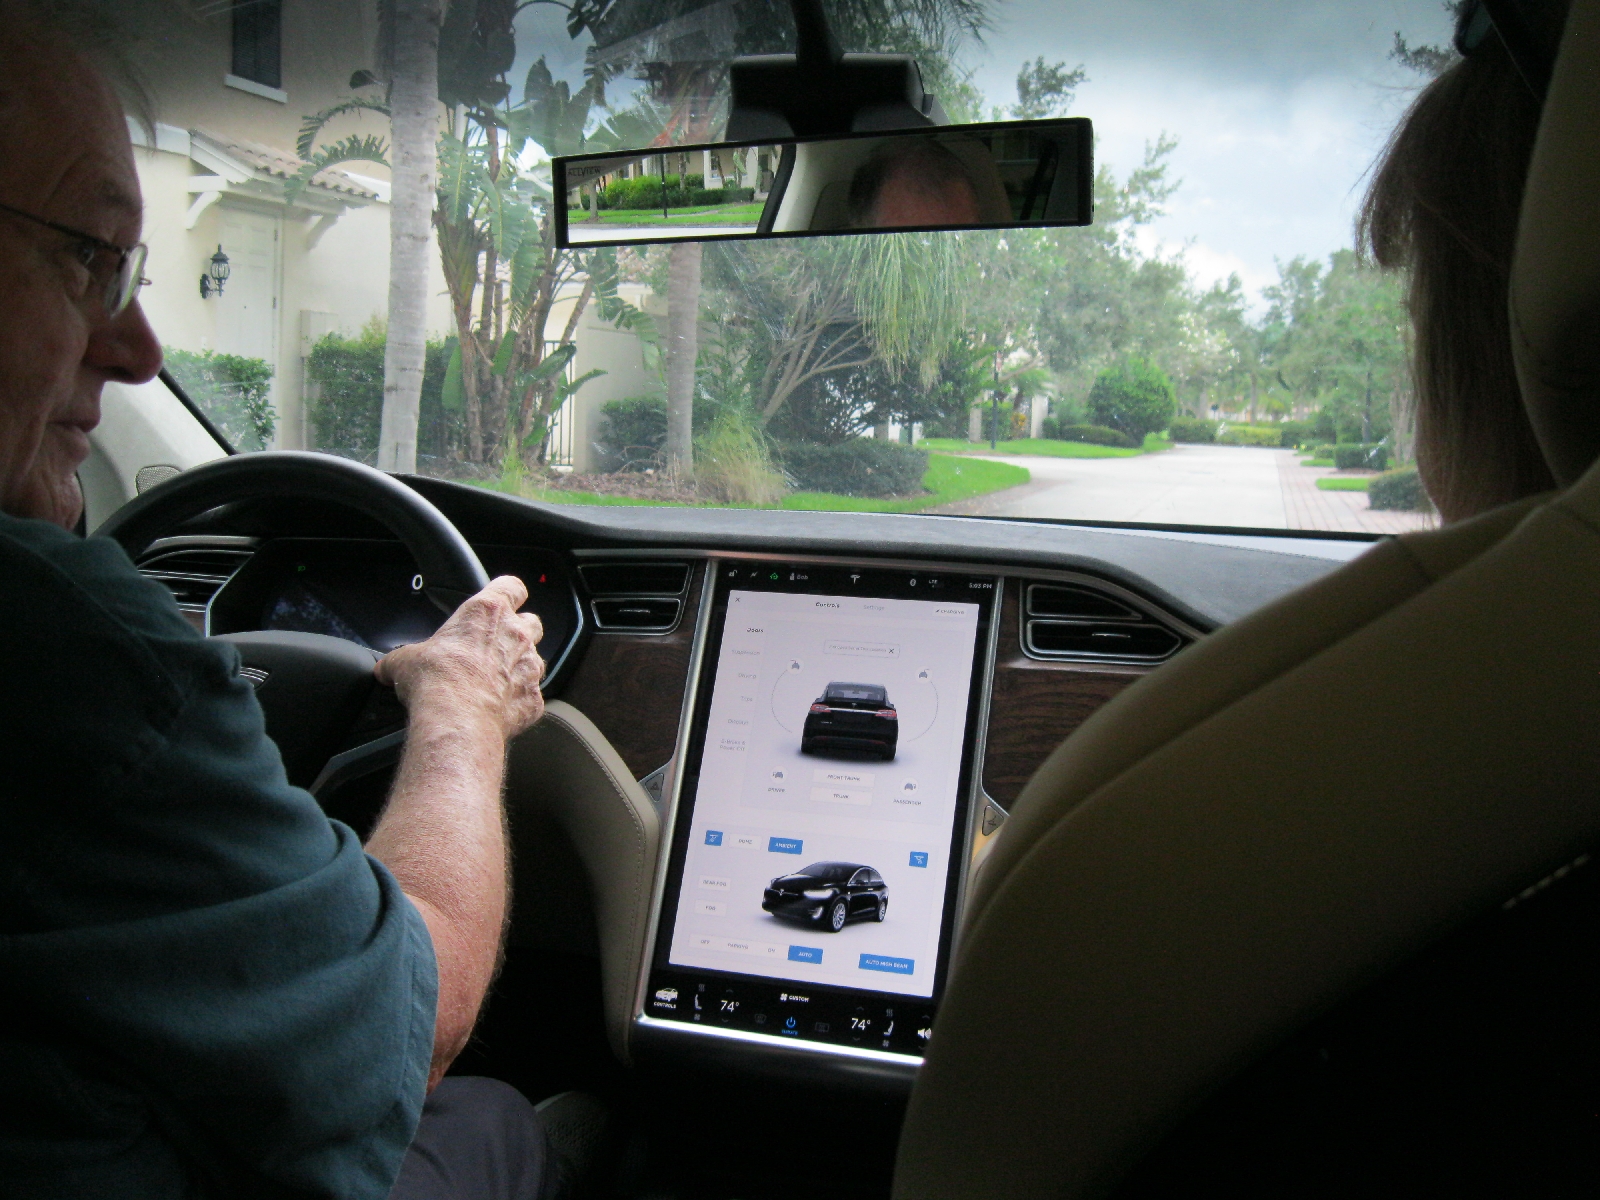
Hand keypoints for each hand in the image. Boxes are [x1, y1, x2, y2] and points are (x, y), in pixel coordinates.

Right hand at [375, 576, 545, 739]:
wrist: (457, 718)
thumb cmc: (435, 680)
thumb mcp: (405, 660)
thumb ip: (401, 658)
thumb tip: (386, 668)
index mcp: (487, 612)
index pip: (511, 587)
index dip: (508, 593)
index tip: (500, 601)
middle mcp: (516, 635)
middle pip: (531, 622)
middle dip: (519, 632)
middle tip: (496, 646)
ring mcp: (530, 667)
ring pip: (536, 659)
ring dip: (520, 668)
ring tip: (496, 682)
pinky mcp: (534, 699)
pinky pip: (532, 697)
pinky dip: (519, 702)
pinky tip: (499, 709)